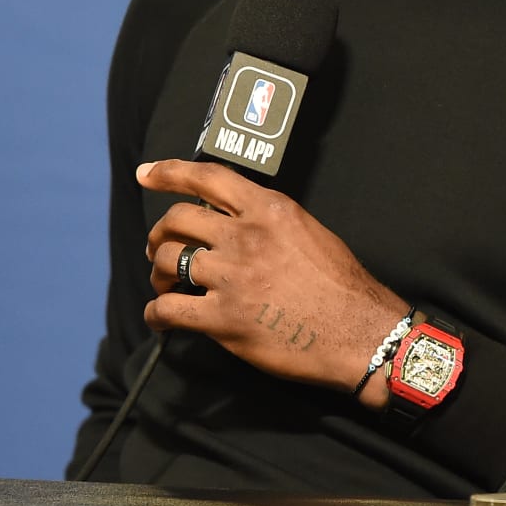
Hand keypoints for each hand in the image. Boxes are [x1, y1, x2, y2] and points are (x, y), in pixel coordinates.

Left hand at [139, 159, 408, 408]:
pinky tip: (161, 319)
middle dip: (158, 234)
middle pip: (176, 220)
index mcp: (268, 209)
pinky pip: (169, 309)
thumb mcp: (308, 231)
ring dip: (158, 274)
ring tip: (165, 285)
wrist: (360, 333)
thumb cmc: (341, 285)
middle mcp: (245, 236)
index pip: (207, 177)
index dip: (169, 173)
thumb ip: (267, 220)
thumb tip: (231, 221)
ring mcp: (232, 277)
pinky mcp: (224, 319)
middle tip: (158, 249)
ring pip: (167, 261)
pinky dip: (157, 314)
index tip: (145, 174)